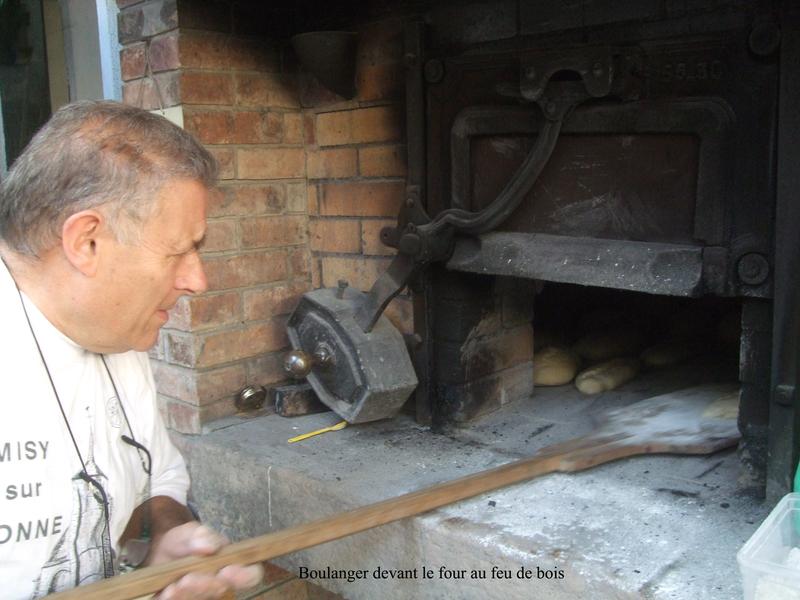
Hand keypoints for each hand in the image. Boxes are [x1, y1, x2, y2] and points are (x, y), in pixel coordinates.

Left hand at [149, 521, 263, 599]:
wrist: (155, 555)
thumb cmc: (182, 543)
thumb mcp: (190, 532)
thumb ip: (201, 535)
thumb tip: (210, 547)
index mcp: (232, 563)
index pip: (252, 574)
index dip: (244, 575)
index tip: (227, 570)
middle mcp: (220, 584)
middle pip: (222, 590)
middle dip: (207, 586)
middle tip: (189, 578)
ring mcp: (202, 596)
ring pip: (201, 599)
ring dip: (188, 594)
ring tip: (174, 586)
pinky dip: (174, 599)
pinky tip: (167, 592)